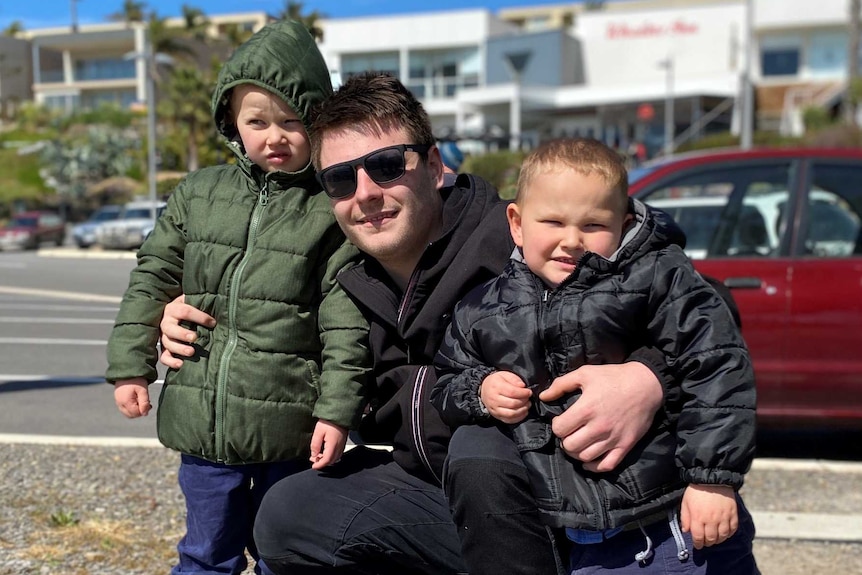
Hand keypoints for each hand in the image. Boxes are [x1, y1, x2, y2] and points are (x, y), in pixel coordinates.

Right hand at [114, 378, 151, 417]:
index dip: (143, 411)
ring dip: (135, 409)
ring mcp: (117, 401)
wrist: (127, 369)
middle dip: (139, 411)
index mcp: (125, 402)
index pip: (135, 414)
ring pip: (127, 412)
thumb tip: (145, 414)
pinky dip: (131, 406)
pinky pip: (124, 407)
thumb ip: (144, 403)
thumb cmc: (136, 379)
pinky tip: (136, 399)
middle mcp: (119, 403)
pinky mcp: (117, 398)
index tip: (149, 405)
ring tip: (141, 400)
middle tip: (146, 403)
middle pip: (130, 415)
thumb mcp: (143, 391)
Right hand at [159, 294, 215, 368]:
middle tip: (194, 337)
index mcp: (174, 308)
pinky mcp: (164, 348)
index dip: (199, 317)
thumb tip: (222, 307)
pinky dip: (170, 361)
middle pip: (170, 328)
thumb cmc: (190, 307)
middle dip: (182, 334)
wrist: (174, 312)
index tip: (212, 322)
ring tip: (191, 352)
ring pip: (167, 343)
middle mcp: (166, 322)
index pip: (185, 311)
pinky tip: (180, 364)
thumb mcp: (194, 302)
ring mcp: (164, 336)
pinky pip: (163, 356)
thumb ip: (203, 304)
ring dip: (179, 349)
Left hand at [309, 419, 347, 469]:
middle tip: (314, 460)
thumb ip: (315, 445)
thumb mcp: (318, 432)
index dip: (319, 465)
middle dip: (322, 463)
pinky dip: (331, 456)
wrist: (340, 413)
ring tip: (318, 455)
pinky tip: (325, 451)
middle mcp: (339, 447)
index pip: (326, 460)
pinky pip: (338, 453)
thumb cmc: (329, 422)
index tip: (313, 466)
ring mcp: (342, 445)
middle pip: (331, 461)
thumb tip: (314, 455)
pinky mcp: (343, 442)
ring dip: (327, 459)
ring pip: (335, 458)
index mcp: (333, 446)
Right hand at [480, 371, 531, 423]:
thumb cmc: (497, 382)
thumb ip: (514, 379)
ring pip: (511, 414)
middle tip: (528, 398)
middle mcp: (494, 399)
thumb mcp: (504, 375)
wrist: (484, 389)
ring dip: (522, 410)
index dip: (523, 393)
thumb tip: (522, 386)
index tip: (529, 392)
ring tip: (527, 405)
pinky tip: (523, 412)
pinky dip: (519, 418)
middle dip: (524, 401)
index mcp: (496, 387)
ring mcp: (494, 409)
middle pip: (512, 404)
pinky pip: (509, 420)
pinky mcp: (496, 416)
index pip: (512, 392)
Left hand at [538, 362, 661, 471]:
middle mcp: (598, 427)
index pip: (560, 429)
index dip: (557, 426)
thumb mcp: (585, 373)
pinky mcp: (625, 446)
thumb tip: (543, 397)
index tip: (561, 420)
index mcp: (586, 409)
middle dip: (565, 440)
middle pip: (570, 446)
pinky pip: (606, 465)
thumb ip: (561, 384)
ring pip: (585, 457)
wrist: (646, 385)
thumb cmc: (613, 377)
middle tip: (569, 433)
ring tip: (578, 443)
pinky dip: (594, 466)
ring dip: (576, 452)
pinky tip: (588, 459)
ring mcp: (612, 439)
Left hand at [680, 484, 737, 548]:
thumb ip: (685, 518)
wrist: (712, 478)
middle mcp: (712, 520)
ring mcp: (724, 517)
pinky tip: (725, 533)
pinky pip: (733, 529)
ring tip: (715, 539)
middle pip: (711, 539)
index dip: (697, 544)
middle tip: (706, 542)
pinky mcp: (733, 514)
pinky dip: (729, 534)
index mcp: (698, 518)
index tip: (697, 545)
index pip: (698, 537)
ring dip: (718, 540)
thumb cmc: (696, 490)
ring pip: (723, 536)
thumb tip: (686, 530)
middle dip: (708, 543)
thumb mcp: (685, 502)